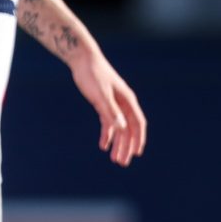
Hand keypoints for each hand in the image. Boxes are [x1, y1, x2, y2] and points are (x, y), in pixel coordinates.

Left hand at [67, 41, 145, 166]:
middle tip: (122, 163)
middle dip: (126, 146)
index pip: (137, 123)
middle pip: (128, 129)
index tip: (136, 154)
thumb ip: (110, 111)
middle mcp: (123, 103)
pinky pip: (108, 123)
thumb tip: (122, 128)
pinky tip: (103, 146)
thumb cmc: (92, 74)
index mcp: (127, 100)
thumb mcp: (100, 94)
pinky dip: (106, 134)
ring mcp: (114, 103)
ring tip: (114, 159)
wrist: (82, 59)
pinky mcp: (103, 103)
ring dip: (117, 143)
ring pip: (119, 128)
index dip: (138, 139)